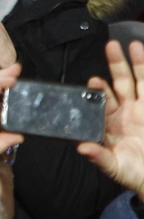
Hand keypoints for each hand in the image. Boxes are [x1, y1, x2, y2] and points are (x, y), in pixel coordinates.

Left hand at [78, 40, 143, 195]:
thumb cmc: (133, 174)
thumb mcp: (115, 168)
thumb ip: (99, 157)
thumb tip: (81, 147)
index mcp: (109, 124)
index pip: (101, 102)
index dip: (98, 90)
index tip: (94, 80)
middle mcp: (125, 112)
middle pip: (119, 84)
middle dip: (115, 65)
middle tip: (110, 46)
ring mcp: (142, 110)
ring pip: (139, 82)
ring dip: (136, 63)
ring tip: (132, 44)